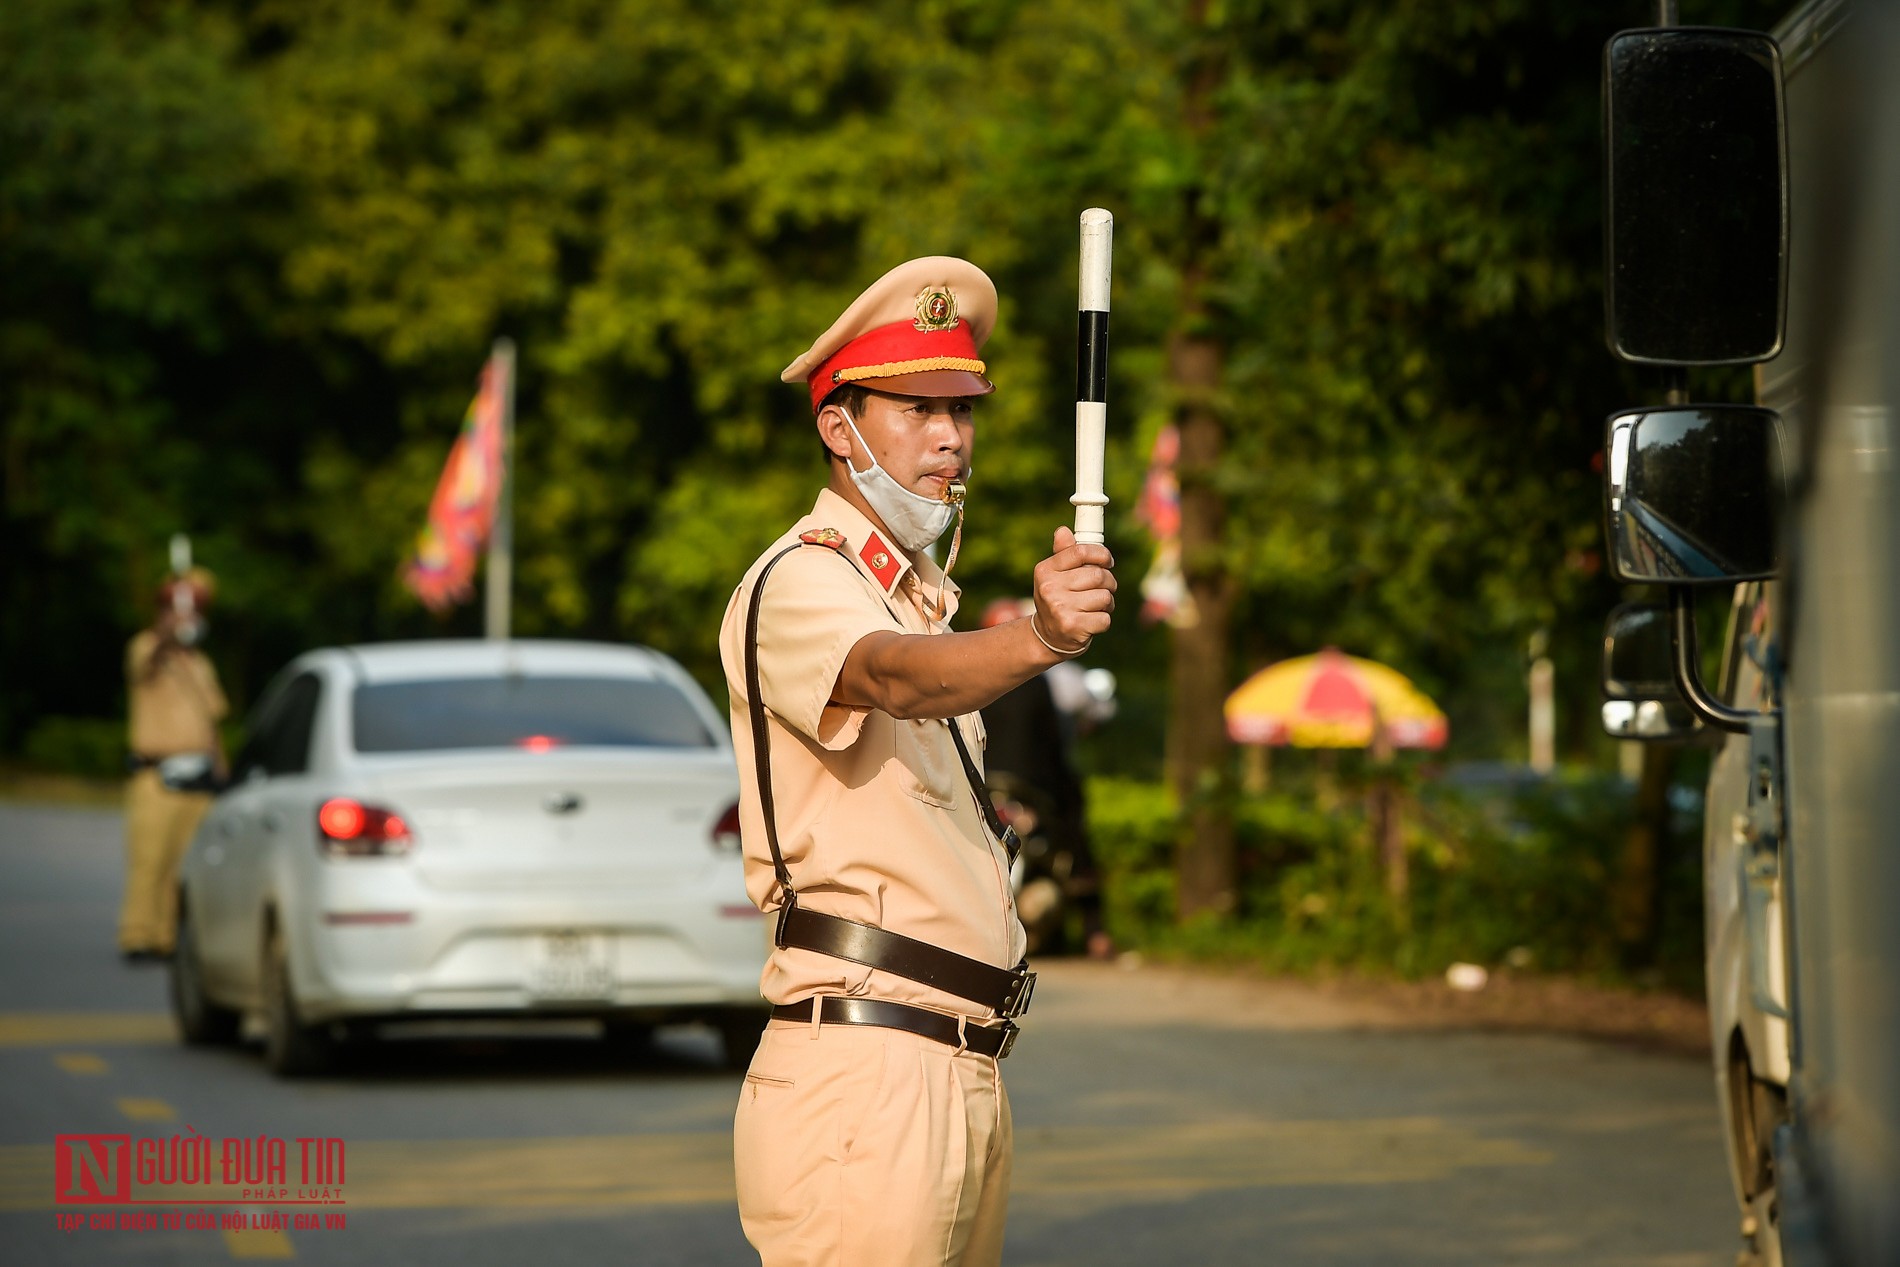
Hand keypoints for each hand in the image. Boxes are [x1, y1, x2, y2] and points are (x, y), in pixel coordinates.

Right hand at [1031, 527, 1115, 653]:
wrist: (1047, 637)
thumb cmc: (1057, 599)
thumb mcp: (1054, 576)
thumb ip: (1062, 554)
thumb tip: (1063, 531)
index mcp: (1045, 570)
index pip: (1081, 551)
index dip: (1101, 554)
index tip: (1108, 561)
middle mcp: (1050, 588)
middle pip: (1097, 575)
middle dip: (1108, 582)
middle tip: (1104, 588)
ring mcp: (1060, 609)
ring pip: (1104, 597)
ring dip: (1107, 603)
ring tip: (1096, 607)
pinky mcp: (1073, 627)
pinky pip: (1104, 618)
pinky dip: (1103, 620)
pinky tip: (1091, 621)